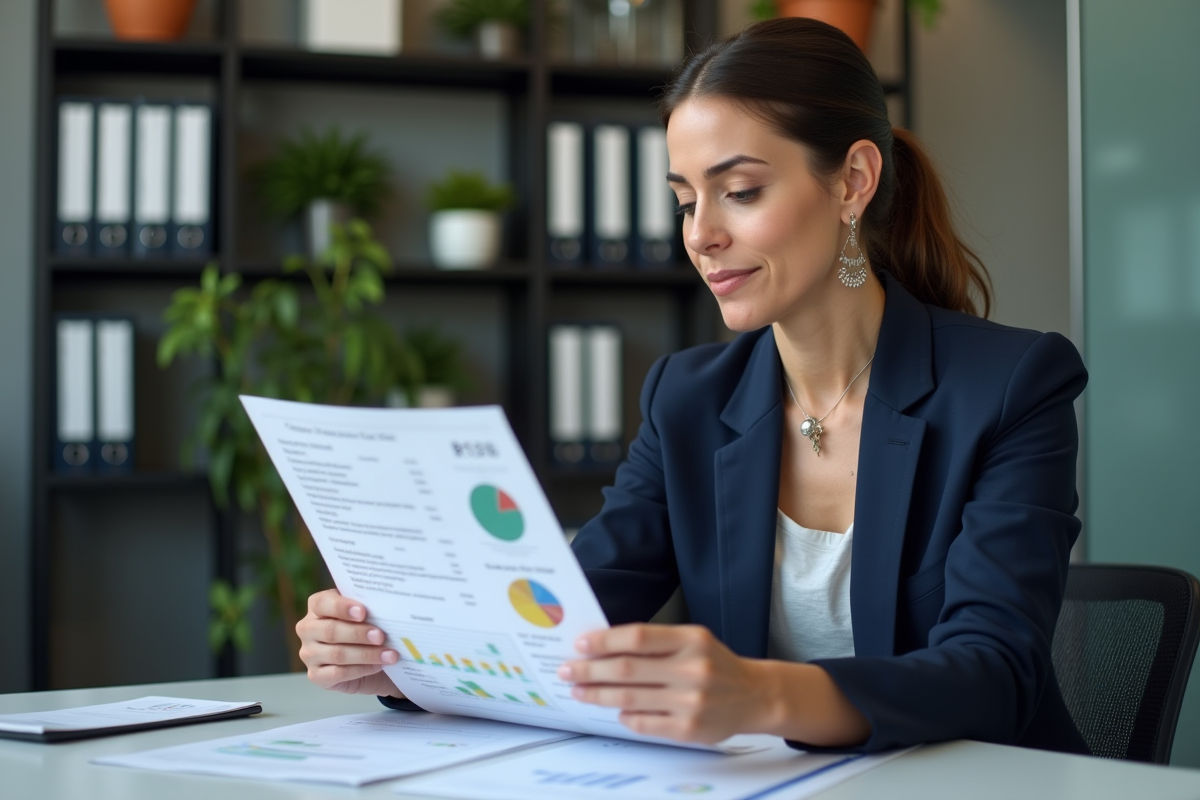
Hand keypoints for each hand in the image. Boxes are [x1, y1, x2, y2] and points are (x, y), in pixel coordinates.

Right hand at [296, 589, 401, 696]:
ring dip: (366, 654)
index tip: (363, 612)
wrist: (365, 659)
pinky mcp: (316, 675)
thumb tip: (385, 607)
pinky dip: (361, 669)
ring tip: (388, 654)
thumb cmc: (364, 628)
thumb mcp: (364, 613)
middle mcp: (308, 629)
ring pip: (337, 654)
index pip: (322, 603)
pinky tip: (378, 665)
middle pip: (331, 631)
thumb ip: (367, 607)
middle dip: (358, 634)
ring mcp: (309, 653)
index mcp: (317, 607)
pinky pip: (339, 673)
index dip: (342, 607)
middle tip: (380, 636)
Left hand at [558, 624, 771, 743]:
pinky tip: (615, 710)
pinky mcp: (689, 729)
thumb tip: (604, 647)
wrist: (754, 696)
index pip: (637, 638)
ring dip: (597, 694)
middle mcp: (692, 669)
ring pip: (630, 698)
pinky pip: (644, 723)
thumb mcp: (693, 640)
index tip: (580, 644)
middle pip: (627, 669)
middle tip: (568, 670)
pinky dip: (624, 716)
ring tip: (579, 690)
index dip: (604, 641)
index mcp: (691, 640)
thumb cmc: (715, 664)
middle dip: (590, 670)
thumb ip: (656, 643)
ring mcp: (691, 702)